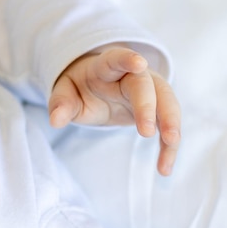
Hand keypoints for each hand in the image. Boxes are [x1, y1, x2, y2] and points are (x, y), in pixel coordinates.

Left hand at [48, 47, 180, 175]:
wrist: (98, 88)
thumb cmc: (81, 88)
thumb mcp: (66, 92)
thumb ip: (61, 103)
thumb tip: (55, 120)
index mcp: (106, 68)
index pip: (117, 60)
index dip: (128, 59)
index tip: (139, 63)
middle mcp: (133, 76)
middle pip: (146, 86)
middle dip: (148, 106)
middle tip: (146, 131)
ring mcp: (149, 92)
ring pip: (166, 102)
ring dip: (171, 123)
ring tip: (171, 144)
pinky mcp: (157, 111)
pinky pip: (166, 127)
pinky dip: (168, 147)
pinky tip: (164, 168)